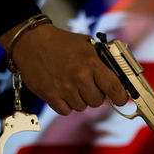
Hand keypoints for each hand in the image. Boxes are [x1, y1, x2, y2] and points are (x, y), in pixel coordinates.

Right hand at [0, 23, 127, 114]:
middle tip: (89, 86)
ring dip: (80, 99)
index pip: (114, 88)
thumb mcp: (88, 45)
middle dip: (96, 95)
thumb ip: (103, 60)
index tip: (121, 99)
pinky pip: (66, 111)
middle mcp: (79, 77)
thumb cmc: (63, 43)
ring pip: (82, 107)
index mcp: (91, 62)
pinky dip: (66, 105)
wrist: (32, 42)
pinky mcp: (49, 95)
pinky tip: (64, 92)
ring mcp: (64, 87)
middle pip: (98, 101)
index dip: (121, 97)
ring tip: (73, 86)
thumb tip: (119, 76)